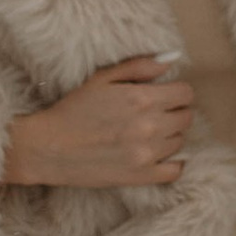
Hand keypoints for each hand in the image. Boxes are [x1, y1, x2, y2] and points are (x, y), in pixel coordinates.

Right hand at [4, 56, 195, 189]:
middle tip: (154, 114)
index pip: (185, 93)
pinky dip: (171, 162)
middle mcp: (150, 126)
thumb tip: (172, 59)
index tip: (164, 95)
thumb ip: (139, 66)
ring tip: (147, 133)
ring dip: (169, 135)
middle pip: (186, 117)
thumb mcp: (102, 78)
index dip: (176, 91)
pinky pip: (175, 170)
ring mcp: (147, 153)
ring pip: (180, 140)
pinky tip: (157, 155)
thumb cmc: (73, 109)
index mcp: (142, 99)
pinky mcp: (141, 176)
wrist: (49, 147)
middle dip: (173, 112)